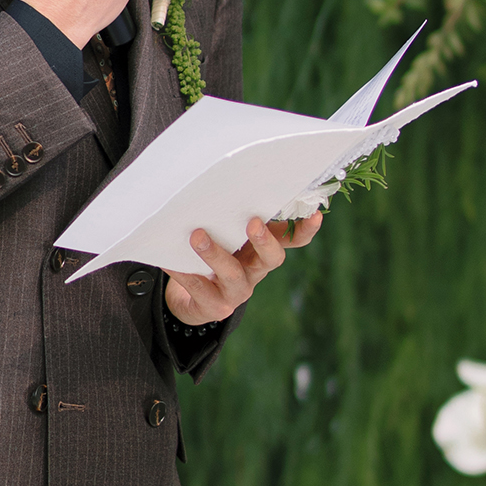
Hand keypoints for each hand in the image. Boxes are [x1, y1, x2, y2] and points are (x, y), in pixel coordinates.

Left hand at [164, 209, 322, 327]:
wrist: (190, 299)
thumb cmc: (211, 257)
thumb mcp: (225, 236)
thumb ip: (228, 217)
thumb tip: (219, 179)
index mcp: (262, 251)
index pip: (292, 241)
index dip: (306, 230)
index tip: (314, 214)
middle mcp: (256, 272)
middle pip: (272, 260)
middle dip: (264, 241)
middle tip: (253, 223)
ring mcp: (237, 292)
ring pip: (233, 274)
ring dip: (216, 254)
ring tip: (197, 236)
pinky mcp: (215, 307)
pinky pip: (200, 288)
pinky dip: (184, 272)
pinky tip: (170, 260)